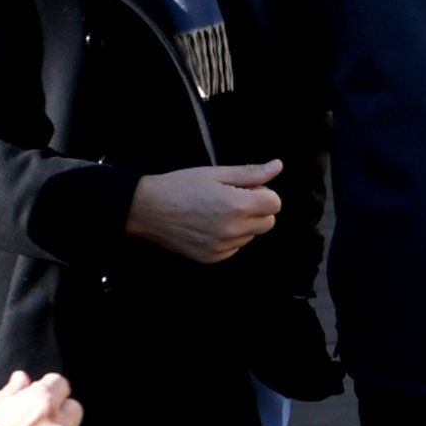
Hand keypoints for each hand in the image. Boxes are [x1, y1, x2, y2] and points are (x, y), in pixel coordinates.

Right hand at [125, 160, 283, 266]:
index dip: (262, 193)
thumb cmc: (180, 186)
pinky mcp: (213, 258)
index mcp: (238, 205)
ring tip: (216, 212)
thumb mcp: (216, 173)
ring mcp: (223, 247)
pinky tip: (209, 226)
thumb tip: (278, 167)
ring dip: (242, 224)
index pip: (275, 203)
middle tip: (231, 199)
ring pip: (251, 235)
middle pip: (268, 222)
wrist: (148, 209)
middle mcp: (234, 230)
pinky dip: (229, 238)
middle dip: (257, 209)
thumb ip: (250, 173)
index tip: (245, 189)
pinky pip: (235, 248)